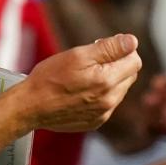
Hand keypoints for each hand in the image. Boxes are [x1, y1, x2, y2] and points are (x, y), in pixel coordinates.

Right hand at [22, 33, 141, 131]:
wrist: (30, 106)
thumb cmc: (50, 77)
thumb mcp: (78, 54)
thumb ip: (109, 48)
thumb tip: (132, 42)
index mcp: (107, 82)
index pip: (135, 61)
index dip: (122, 50)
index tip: (103, 47)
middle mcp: (110, 101)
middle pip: (129, 75)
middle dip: (117, 64)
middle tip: (91, 60)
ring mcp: (103, 114)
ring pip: (119, 89)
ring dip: (109, 79)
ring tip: (84, 75)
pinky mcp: (96, 122)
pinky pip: (108, 103)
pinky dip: (101, 94)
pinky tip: (82, 90)